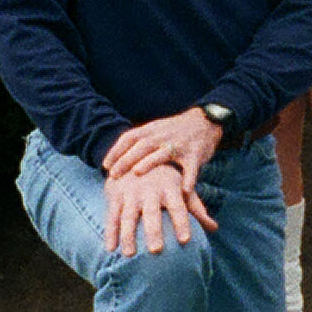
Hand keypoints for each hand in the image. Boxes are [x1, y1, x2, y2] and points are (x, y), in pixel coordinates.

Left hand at [102, 109, 223, 188]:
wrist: (206, 121)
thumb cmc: (175, 131)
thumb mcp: (155, 130)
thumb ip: (138, 142)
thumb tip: (113, 160)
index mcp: (151, 130)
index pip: (129, 138)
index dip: (116, 151)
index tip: (105, 165)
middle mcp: (164, 136)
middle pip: (142, 146)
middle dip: (126, 159)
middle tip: (113, 174)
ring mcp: (180, 145)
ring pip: (163, 153)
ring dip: (149, 162)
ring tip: (137, 173)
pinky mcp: (195, 154)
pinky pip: (191, 168)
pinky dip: (188, 179)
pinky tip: (184, 190)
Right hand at [102, 163, 215, 257]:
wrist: (137, 155)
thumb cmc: (166, 179)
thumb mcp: (182, 189)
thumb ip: (196, 209)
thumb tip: (214, 228)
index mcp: (170, 187)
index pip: (178, 207)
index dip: (182, 222)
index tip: (185, 240)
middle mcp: (150, 190)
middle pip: (152, 213)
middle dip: (154, 231)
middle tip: (157, 250)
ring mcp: (131, 193)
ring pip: (128, 216)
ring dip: (128, 236)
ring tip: (130, 255)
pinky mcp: (115, 196)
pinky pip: (112, 216)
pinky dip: (110, 232)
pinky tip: (111, 249)